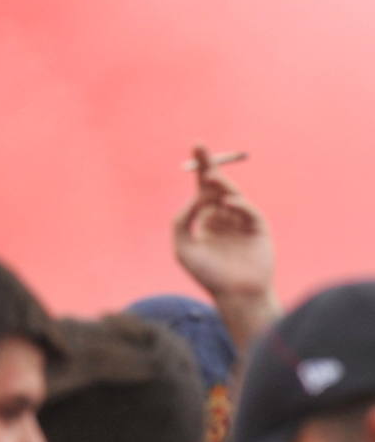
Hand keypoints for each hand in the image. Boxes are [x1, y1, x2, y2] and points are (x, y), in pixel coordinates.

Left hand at [173, 145, 274, 299]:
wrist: (234, 295)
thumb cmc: (207, 274)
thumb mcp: (184, 247)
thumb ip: (182, 220)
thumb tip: (194, 198)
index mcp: (206, 218)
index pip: (202, 188)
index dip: (200, 168)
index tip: (196, 147)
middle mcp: (224, 215)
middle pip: (217, 185)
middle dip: (209, 166)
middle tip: (200, 148)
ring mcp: (242, 220)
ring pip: (232, 194)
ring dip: (221, 184)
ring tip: (210, 177)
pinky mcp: (258, 228)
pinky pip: (248, 210)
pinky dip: (238, 205)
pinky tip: (226, 204)